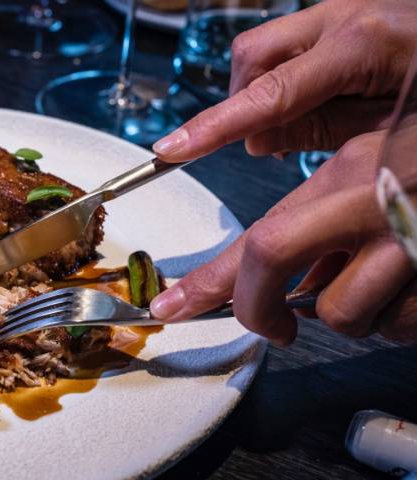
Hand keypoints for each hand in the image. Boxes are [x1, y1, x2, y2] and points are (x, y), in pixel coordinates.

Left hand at [150, 131, 416, 344]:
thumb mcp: (367, 166)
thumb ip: (315, 216)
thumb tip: (262, 276)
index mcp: (355, 173)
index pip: (260, 239)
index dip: (209, 282)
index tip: (172, 306)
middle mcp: (384, 211)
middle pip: (286, 273)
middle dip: (261, 308)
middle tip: (270, 321)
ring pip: (345, 317)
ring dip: (343, 309)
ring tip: (366, 278)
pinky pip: (399, 328)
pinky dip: (389, 317)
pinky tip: (404, 287)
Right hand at [153, 0, 416, 160]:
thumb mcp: (395, 129)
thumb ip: (322, 131)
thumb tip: (258, 141)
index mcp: (366, 44)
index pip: (270, 93)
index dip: (216, 127)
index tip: (171, 150)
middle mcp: (344, 15)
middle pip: (252, 56)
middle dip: (241, 103)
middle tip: (270, 142)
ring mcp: (340, 8)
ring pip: (261, 46)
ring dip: (259, 90)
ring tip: (295, 123)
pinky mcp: (340, 11)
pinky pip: (286, 44)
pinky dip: (284, 80)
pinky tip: (313, 100)